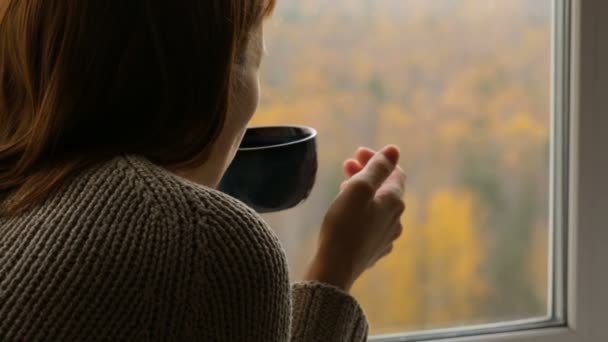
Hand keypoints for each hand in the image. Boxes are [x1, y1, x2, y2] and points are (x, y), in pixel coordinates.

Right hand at [304, 145, 406, 291]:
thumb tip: (394, 150)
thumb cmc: (344, 226)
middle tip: (346, 165)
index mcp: (394, 202)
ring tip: (344, 186)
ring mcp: (386, 237)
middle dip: (368, 174)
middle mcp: (396, 220)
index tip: (357, 153)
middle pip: (386, 189)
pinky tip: (347, 213)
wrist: (335, 269)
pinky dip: (361, 211)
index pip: (395, 172)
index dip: (378, 159)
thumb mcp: (359, 188)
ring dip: (364, 192)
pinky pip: (371, 223)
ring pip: (378, 206)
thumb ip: (377, 167)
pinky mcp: (373, 250)